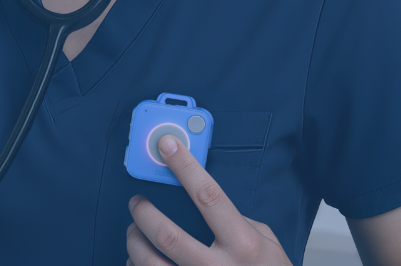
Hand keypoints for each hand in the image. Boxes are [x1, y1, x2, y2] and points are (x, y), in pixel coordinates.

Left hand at [125, 135, 292, 265]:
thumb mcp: (267, 242)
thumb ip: (238, 221)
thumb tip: (205, 202)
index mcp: (242, 244)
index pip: (208, 196)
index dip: (185, 167)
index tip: (167, 146)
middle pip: (167, 235)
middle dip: (144, 213)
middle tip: (137, 202)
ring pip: (150, 263)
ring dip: (134, 243)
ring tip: (134, 232)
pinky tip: (139, 259)